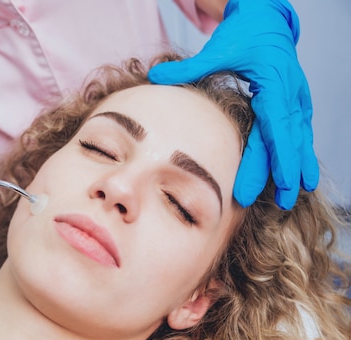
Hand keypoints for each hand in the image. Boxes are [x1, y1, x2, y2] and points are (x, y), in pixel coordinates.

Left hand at [148, 0, 317, 208]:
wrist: (268, 19)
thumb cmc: (245, 33)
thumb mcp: (218, 49)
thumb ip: (189, 67)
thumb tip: (155, 77)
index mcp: (274, 85)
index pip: (276, 129)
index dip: (275, 158)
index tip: (274, 183)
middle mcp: (291, 94)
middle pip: (288, 140)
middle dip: (287, 173)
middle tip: (282, 202)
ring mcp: (298, 98)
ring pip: (300, 138)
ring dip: (299, 168)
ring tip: (293, 197)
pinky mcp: (297, 101)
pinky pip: (300, 132)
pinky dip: (301, 154)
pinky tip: (301, 175)